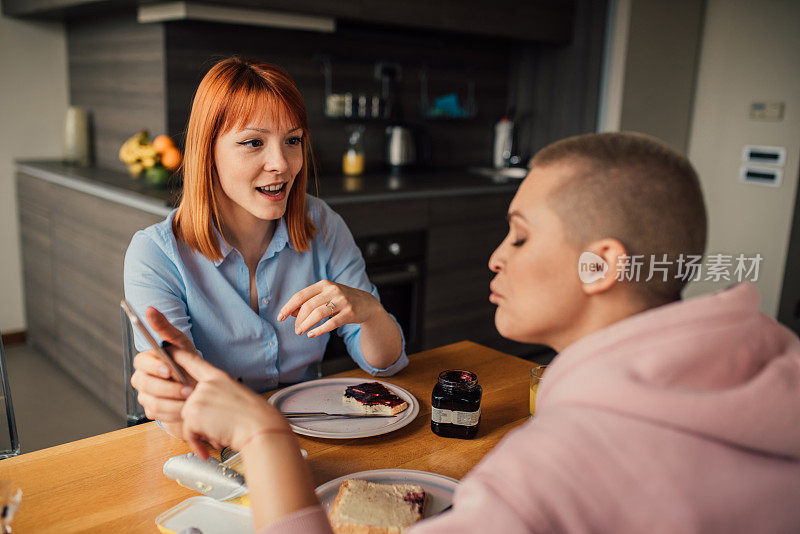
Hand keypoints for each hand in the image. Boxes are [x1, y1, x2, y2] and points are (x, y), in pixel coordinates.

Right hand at [130, 307, 196, 424]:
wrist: (200, 386)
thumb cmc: (188, 361)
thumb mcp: (180, 343)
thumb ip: (164, 327)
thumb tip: (149, 308)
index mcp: (146, 361)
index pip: (141, 363)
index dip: (154, 367)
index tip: (169, 370)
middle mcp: (142, 380)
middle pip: (145, 385)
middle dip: (168, 388)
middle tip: (188, 390)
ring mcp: (146, 397)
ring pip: (152, 403)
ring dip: (174, 402)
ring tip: (191, 400)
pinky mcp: (153, 412)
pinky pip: (159, 416)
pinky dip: (175, 413)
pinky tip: (187, 410)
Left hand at [174, 350, 290, 459]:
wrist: (259, 428)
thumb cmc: (255, 416)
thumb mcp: (236, 395)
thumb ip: (217, 394)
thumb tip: (204, 407)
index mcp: (218, 376)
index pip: (193, 361)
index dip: (178, 354)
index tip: (167, 348)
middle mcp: (206, 384)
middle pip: (187, 401)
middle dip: (199, 419)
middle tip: (219, 426)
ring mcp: (198, 398)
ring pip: (188, 418)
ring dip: (200, 432)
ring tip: (219, 434)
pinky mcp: (193, 414)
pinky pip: (187, 432)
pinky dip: (197, 443)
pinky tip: (207, 448)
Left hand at [277, 280, 381, 337]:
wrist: (367, 303)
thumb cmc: (341, 300)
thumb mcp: (325, 297)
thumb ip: (309, 302)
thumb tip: (291, 312)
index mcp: (324, 284)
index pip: (300, 295)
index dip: (288, 307)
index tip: (280, 317)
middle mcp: (333, 290)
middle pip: (308, 306)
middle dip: (298, 319)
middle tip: (296, 329)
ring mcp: (342, 301)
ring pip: (318, 314)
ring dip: (306, 325)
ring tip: (301, 332)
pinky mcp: (350, 313)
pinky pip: (331, 323)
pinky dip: (319, 330)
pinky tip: (312, 334)